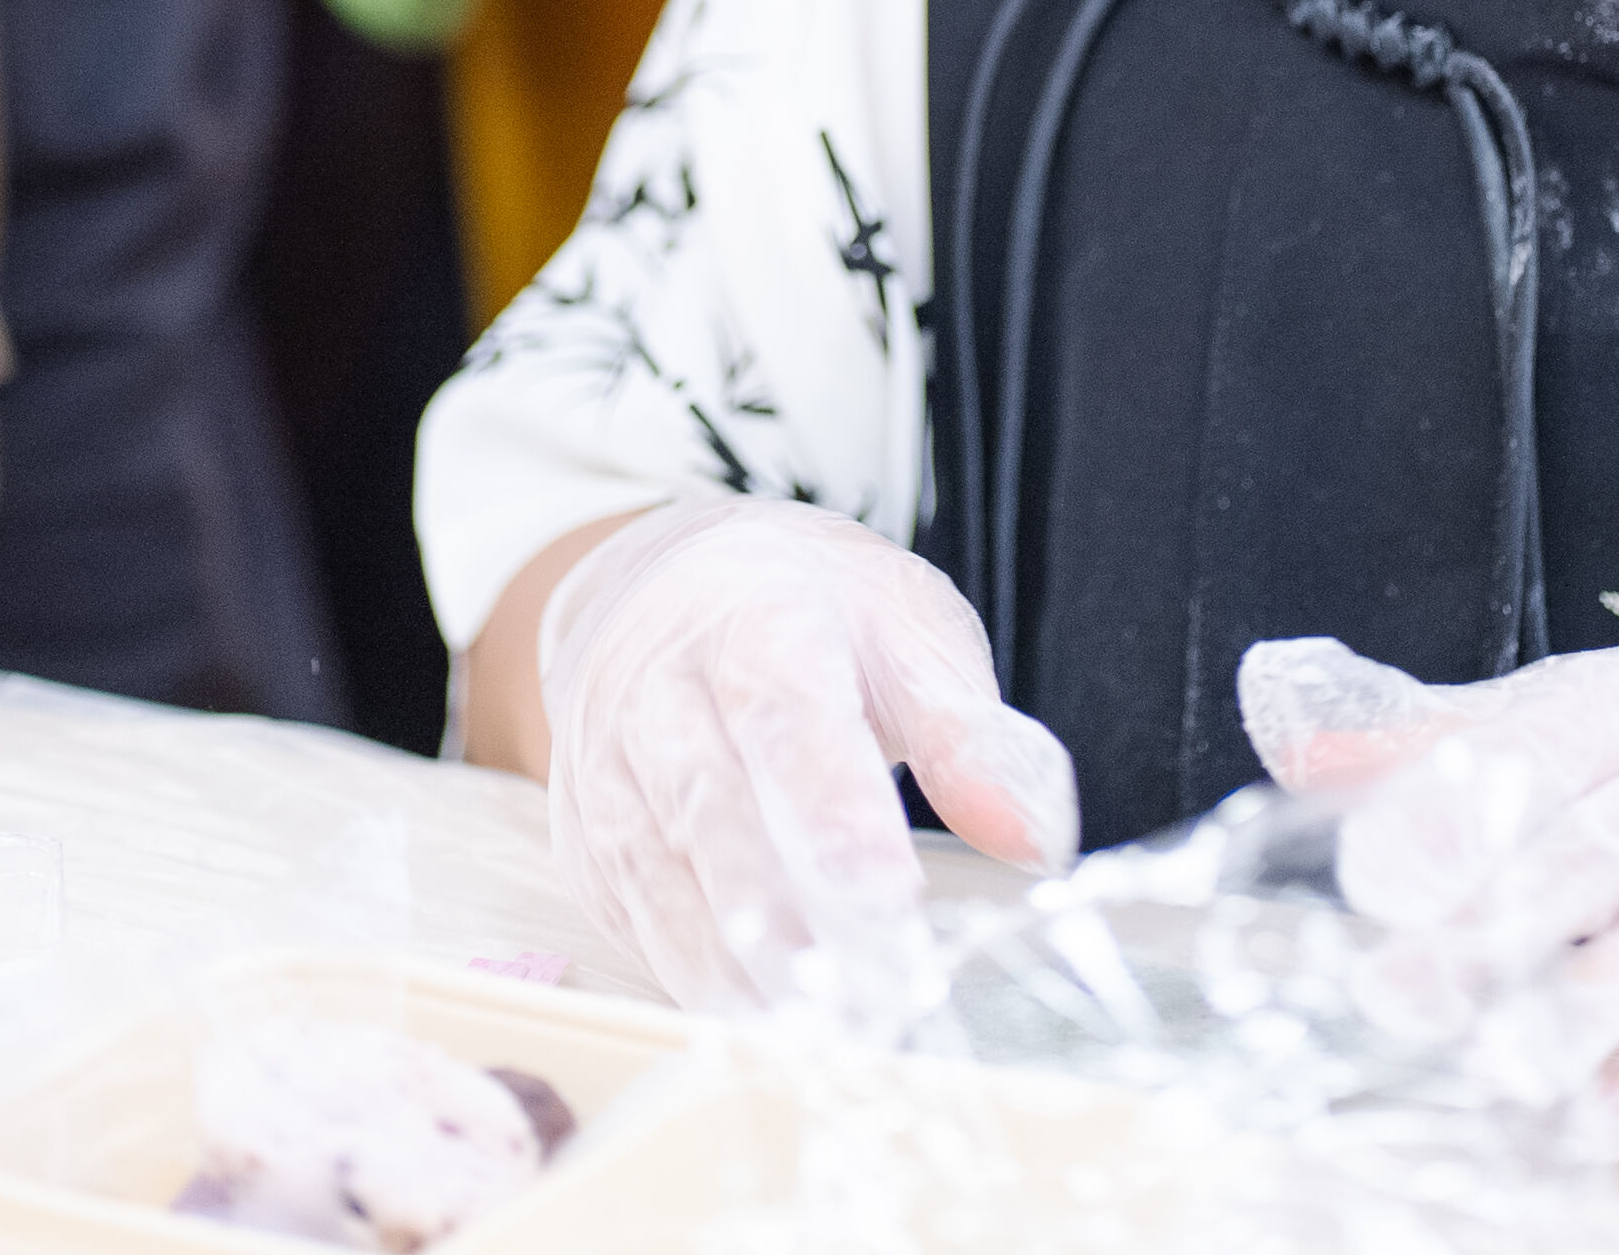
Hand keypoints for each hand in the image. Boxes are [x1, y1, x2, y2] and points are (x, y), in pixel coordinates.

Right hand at [537, 497, 1075, 1012]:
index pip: (785, 712)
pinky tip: (767, 1019)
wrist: (662, 592)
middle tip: (875, 990)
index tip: (889, 895)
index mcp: (752, 617)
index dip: (833, 806)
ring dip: (744, 963)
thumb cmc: (810, 616)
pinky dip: (699, 978)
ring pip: (664, 878)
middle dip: (792, 911)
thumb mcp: (908, 631)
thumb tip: (1034, 838)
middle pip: (713, 808)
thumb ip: (969, 734)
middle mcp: (656, 689)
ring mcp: (605, 768)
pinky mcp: (584, 841)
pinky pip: (635, 920)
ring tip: (830, 1026)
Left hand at [1240, 634, 1618, 1161]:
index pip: (1539, 749)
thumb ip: (1442, 740)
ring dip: (1574, 1020)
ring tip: (1489, 1060)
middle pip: (1593, 863)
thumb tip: (1299, 755)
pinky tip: (1590, 1117)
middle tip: (1394, 991)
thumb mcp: (1584, 709)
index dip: (1452, 813)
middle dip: (1489, 934)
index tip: (1371, 877)